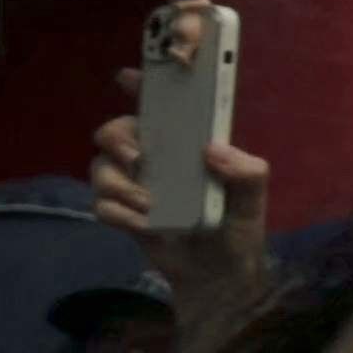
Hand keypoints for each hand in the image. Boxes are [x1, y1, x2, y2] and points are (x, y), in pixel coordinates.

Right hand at [96, 88, 272, 313]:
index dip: (142, 86)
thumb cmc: (236, 229)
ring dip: (122, 186)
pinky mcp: (121, 212)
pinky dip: (121, 214)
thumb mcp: (252, 200)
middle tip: (139, 158)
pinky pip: (101, 204)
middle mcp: (156, 158)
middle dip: (118, 138)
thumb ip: (246, 173)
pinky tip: (147, 225)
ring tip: (152, 206)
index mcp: (186, 145)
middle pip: (114, 131)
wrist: (217, 275)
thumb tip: (214, 150)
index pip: (160, 107)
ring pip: (101, 168)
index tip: (128, 77)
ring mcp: (134, 184)